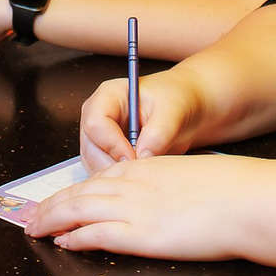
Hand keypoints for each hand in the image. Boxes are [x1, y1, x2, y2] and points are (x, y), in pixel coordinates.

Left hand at [24, 153, 267, 259]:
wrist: (246, 199)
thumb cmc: (230, 189)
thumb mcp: (192, 176)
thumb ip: (170, 185)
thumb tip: (166, 200)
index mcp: (147, 167)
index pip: (99, 178)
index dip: (75, 190)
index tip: (60, 199)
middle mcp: (134, 184)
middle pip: (80, 192)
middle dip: (52, 205)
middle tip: (32, 217)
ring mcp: (135, 208)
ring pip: (79, 210)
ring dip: (52, 220)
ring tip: (35, 229)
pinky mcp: (141, 233)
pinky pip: (95, 233)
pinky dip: (75, 237)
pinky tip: (62, 242)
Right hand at [77, 67, 208, 171]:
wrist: (184, 110)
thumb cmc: (176, 100)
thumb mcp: (173, 110)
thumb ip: (159, 132)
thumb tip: (143, 155)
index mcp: (109, 95)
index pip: (96, 123)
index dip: (113, 144)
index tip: (135, 157)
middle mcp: (98, 115)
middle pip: (90, 147)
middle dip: (114, 163)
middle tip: (140, 171)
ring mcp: (99, 137)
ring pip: (93, 164)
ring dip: (116, 174)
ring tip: (143, 171)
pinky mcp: (104, 155)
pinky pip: (102, 173)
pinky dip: (118, 179)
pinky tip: (139, 175)